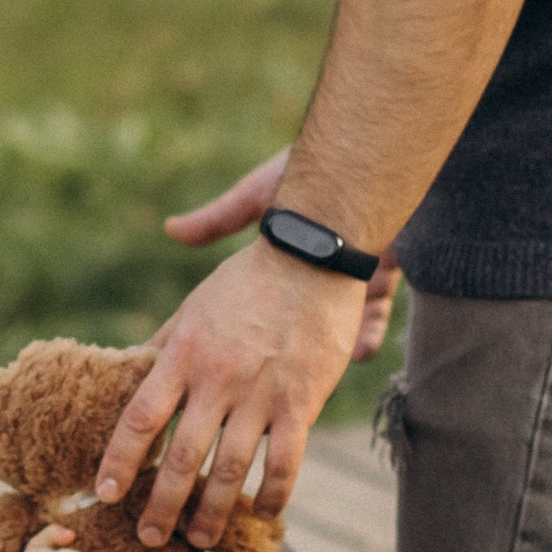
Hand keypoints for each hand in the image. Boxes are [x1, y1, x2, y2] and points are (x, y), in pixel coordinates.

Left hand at [94, 240, 362, 548]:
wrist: (313, 256)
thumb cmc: (247, 280)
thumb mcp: (194, 306)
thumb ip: (166, 345)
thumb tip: (133, 369)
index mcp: (183, 354)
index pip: (141, 418)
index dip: (120, 460)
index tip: (105, 492)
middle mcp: (216, 380)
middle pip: (180, 457)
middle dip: (160, 505)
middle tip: (148, 538)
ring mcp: (260, 394)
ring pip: (229, 470)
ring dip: (212, 512)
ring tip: (199, 540)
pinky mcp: (301, 402)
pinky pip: (285, 462)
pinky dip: (274, 495)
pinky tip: (266, 515)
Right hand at [166, 148, 399, 365]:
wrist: (366, 163)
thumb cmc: (310, 178)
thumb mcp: (256, 196)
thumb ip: (219, 218)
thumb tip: (171, 229)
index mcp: (283, 267)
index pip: (259, 310)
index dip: (245, 337)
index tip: (229, 364)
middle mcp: (315, 280)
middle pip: (298, 331)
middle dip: (288, 359)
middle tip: (274, 388)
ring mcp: (349, 283)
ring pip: (337, 333)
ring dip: (330, 356)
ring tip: (320, 377)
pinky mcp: (380, 281)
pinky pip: (374, 319)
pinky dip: (367, 337)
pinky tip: (360, 352)